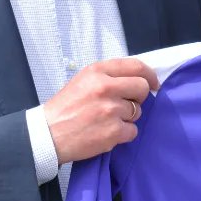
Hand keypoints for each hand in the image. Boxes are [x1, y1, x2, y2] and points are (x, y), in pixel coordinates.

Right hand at [43, 58, 159, 163]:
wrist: (48, 134)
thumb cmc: (65, 108)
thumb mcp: (83, 80)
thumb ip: (109, 76)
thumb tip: (138, 78)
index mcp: (97, 72)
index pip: (136, 66)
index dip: (149, 75)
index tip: (153, 83)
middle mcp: (105, 88)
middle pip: (142, 88)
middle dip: (139, 97)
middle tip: (126, 103)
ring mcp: (111, 110)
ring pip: (137, 111)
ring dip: (127, 117)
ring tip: (106, 120)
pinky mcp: (113, 132)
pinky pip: (132, 131)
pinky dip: (123, 134)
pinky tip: (106, 132)